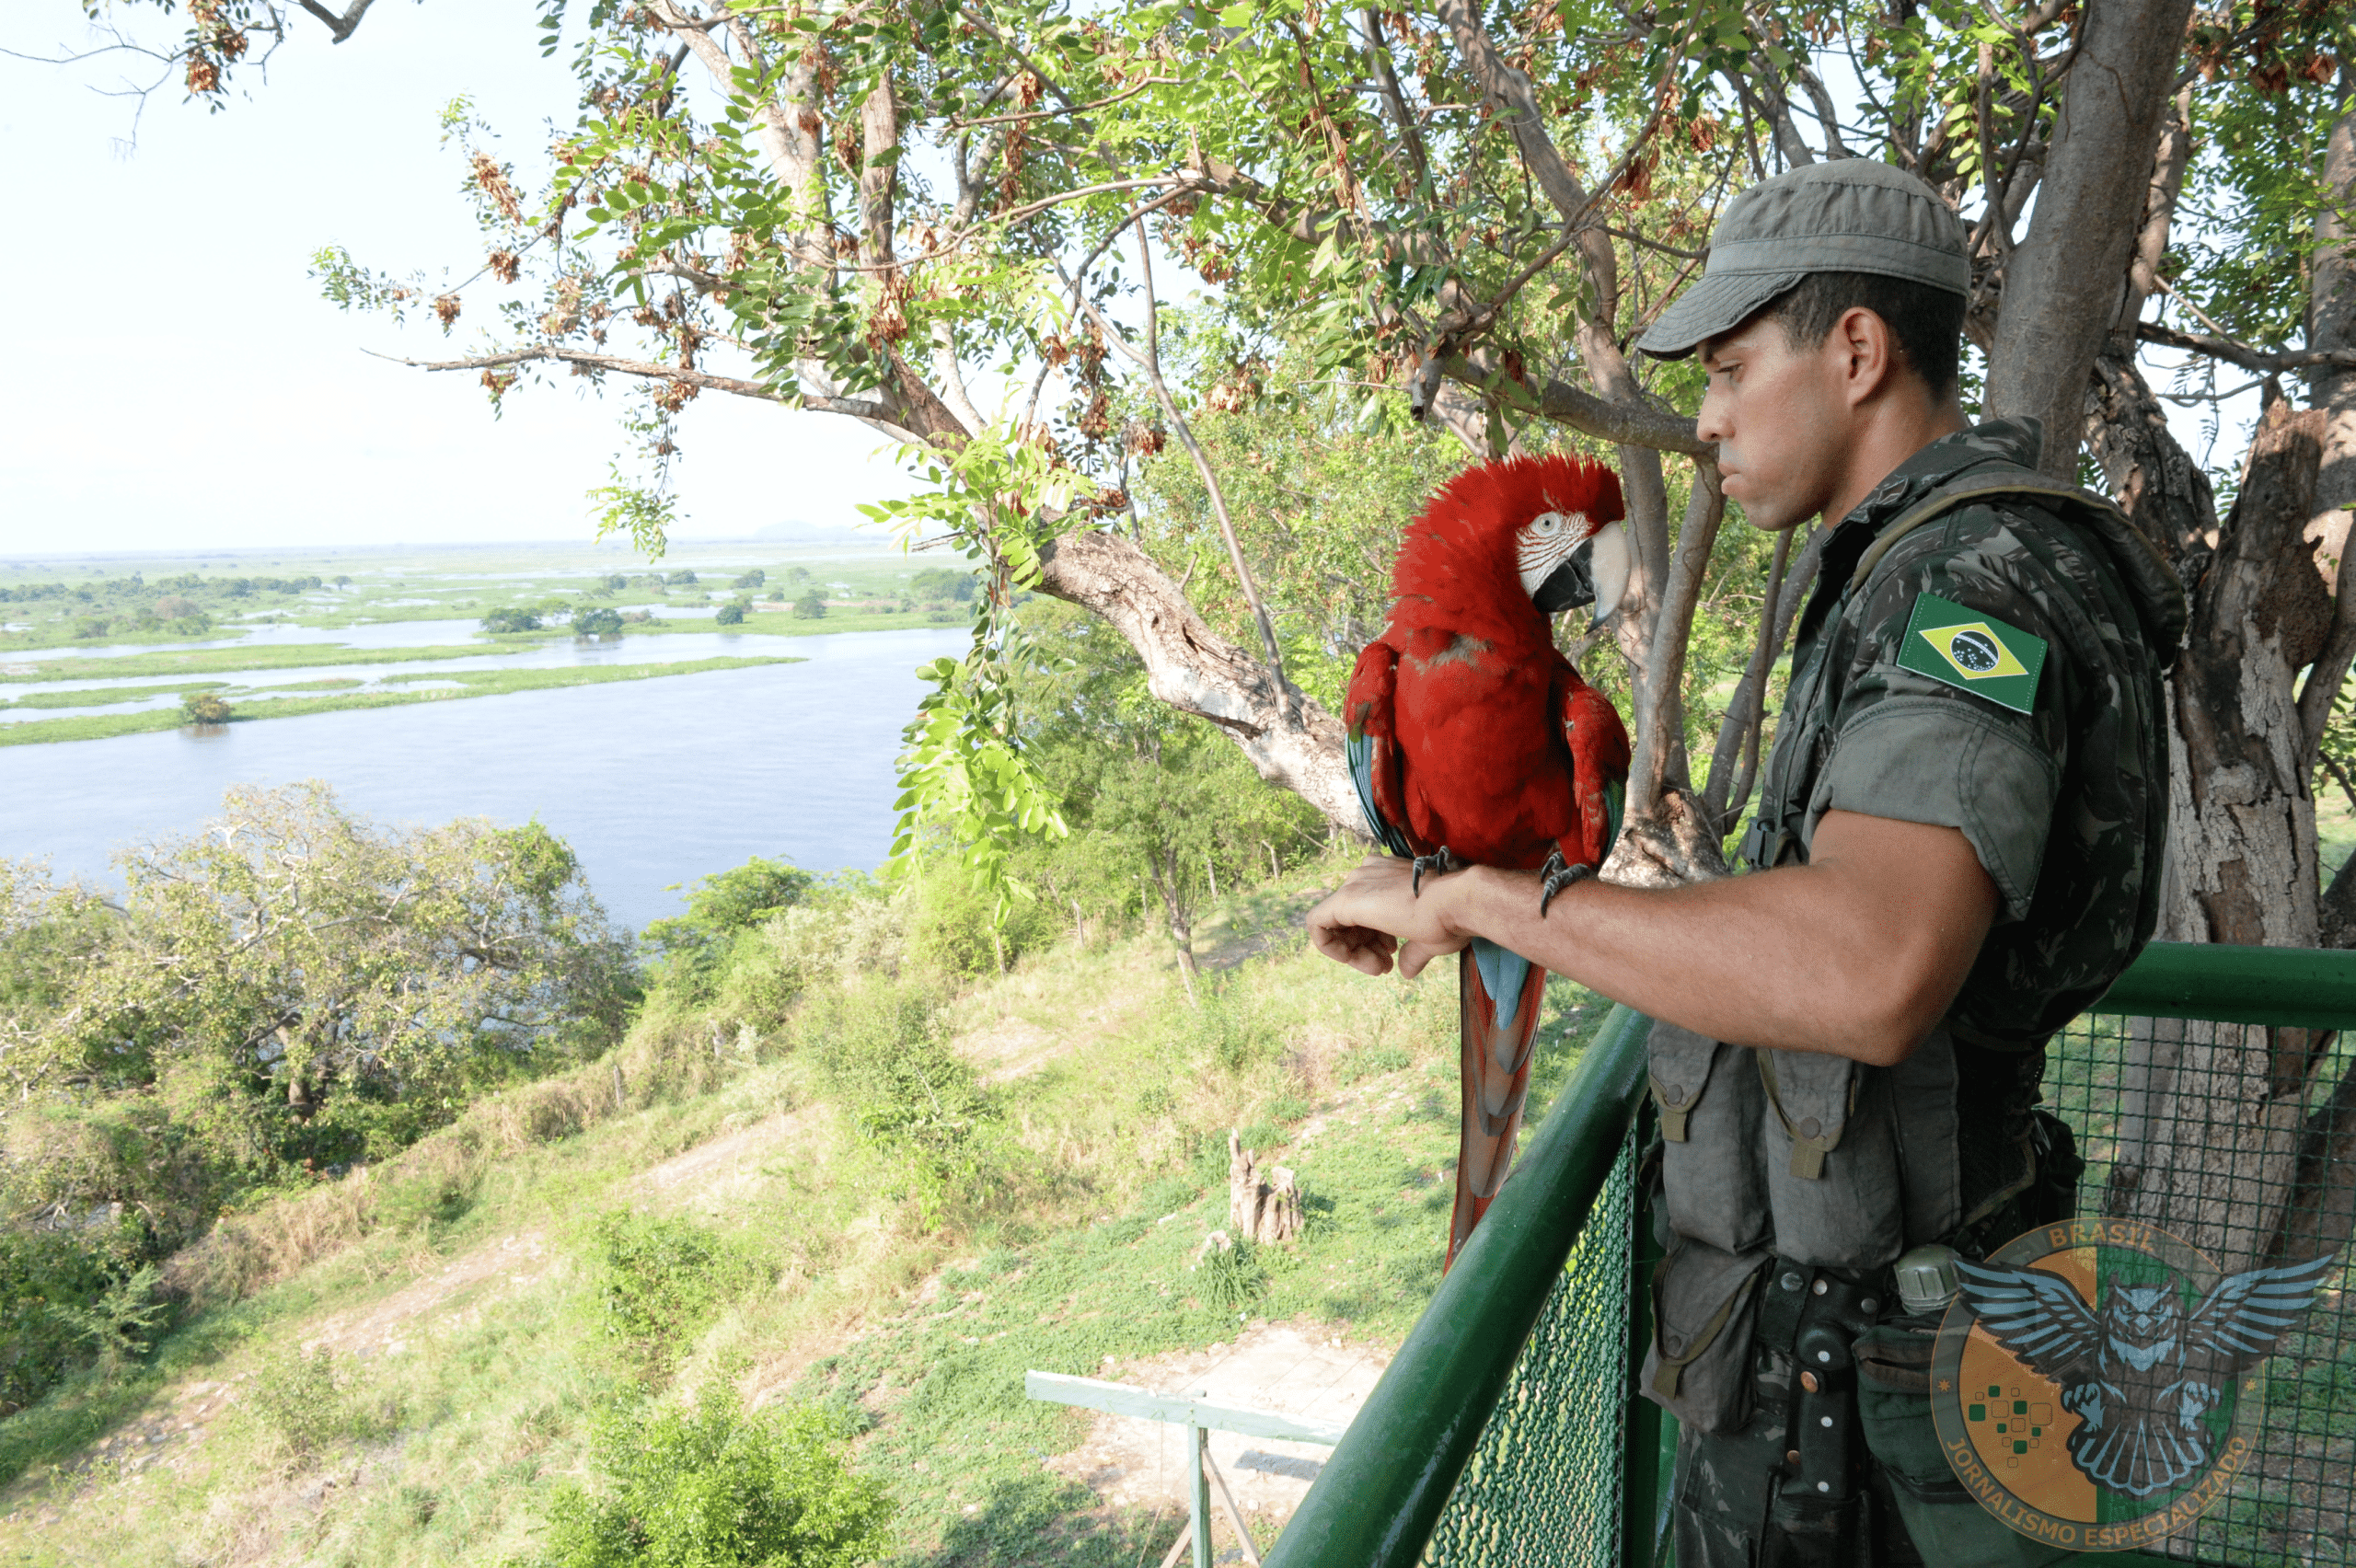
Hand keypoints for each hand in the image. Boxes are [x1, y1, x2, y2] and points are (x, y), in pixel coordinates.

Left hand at [1306, 854, 1475, 977]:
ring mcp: (1356, 884)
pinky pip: (1316, 924)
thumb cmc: (1452, 916)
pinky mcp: (1346, 899)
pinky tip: (1353, 959)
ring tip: (1380, 967)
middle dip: (1364, 948)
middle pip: (1349, 919)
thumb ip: (1412, 952)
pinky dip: (1329, 947)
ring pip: (1333, 923)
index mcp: (1385, 876)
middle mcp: (1367, 874)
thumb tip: (1407, 971)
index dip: (1372, 940)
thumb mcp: (1428, 938)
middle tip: (1385, 966)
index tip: (1391, 956)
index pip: (1365, 912)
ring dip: (1353, 953)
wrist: (1460, 902)